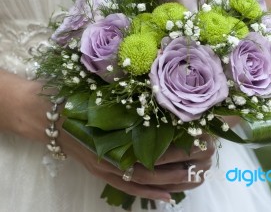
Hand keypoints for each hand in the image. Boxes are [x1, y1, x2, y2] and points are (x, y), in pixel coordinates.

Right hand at [0, 70, 214, 201]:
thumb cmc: (76, 99)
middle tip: (208, 160)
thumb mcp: (104, 94)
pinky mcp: (102, 174)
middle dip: (185, 166)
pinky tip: (170, 197)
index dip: (182, 147)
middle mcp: (113, 157)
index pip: (156, 147)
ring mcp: (107, 169)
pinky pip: (129, 189)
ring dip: (173, 183)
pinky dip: (150, 194)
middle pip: (156, 168)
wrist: (47, 115)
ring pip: (147, 183)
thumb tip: (162, 88)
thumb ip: (130, 96)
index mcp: (117, 136)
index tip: (204, 140)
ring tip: (197, 179)